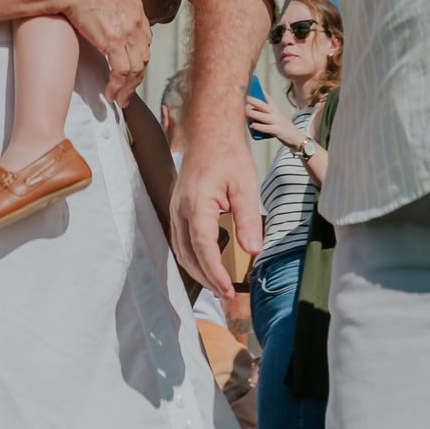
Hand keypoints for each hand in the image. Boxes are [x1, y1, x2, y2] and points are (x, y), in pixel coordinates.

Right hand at [44, 0, 151, 106]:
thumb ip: (108, 10)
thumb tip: (102, 22)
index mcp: (135, 7)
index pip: (144, 40)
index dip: (137, 59)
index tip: (129, 72)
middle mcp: (136, 19)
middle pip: (143, 56)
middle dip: (136, 78)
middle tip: (126, 92)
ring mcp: (128, 30)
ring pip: (136, 68)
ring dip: (128, 88)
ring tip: (119, 99)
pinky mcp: (115, 40)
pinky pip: (123, 71)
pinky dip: (119, 86)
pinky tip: (111, 93)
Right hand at [170, 127, 261, 298]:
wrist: (210, 133)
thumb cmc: (228, 156)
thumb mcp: (245, 186)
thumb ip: (248, 219)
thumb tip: (253, 250)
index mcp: (196, 205)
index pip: (203, 249)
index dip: (215, 274)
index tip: (228, 292)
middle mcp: (180, 210)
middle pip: (188, 256)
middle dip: (207, 279)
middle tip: (226, 295)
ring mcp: (176, 208)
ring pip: (181, 250)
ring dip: (198, 270)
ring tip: (217, 285)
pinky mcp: (177, 207)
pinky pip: (180, 240)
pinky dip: (191, 256)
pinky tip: (207, 262)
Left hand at [245, 94, 303, 151]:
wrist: (297, 138)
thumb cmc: (284, 128)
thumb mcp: (277, 117)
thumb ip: (268, 112)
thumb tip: (255, 109)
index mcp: (275, 110)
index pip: (267, 99)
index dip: (260, 93)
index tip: (252, 87)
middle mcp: (275, 114)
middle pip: (263, 106)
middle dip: (253, 101)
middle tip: (245, 97)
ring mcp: (276, 122)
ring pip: (263, 117)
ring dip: (254, 114)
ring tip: (245, 111)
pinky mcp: (277, 130)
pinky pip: (267, 128)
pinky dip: (260, 127)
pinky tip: (253, 126)